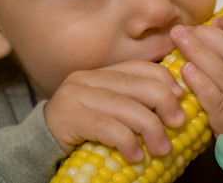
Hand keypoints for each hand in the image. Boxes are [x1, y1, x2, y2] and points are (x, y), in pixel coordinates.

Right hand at [44, 60, 186, 162]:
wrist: (41, 145)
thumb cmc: (84, 132)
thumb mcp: (112, 112)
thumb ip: (134, 104)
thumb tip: (175, 107)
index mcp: (100, 73)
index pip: (138, 67)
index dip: (163, 78)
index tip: (181, 97)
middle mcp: (87, 78)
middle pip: (134, 84)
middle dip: (162, 102)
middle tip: (178, 123)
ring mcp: (74, 95)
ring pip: (122, 105)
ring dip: (149, 127)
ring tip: (162, 148)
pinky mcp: (67, 116)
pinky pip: (105, 126)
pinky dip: (126, 141)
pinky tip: (136, 156)